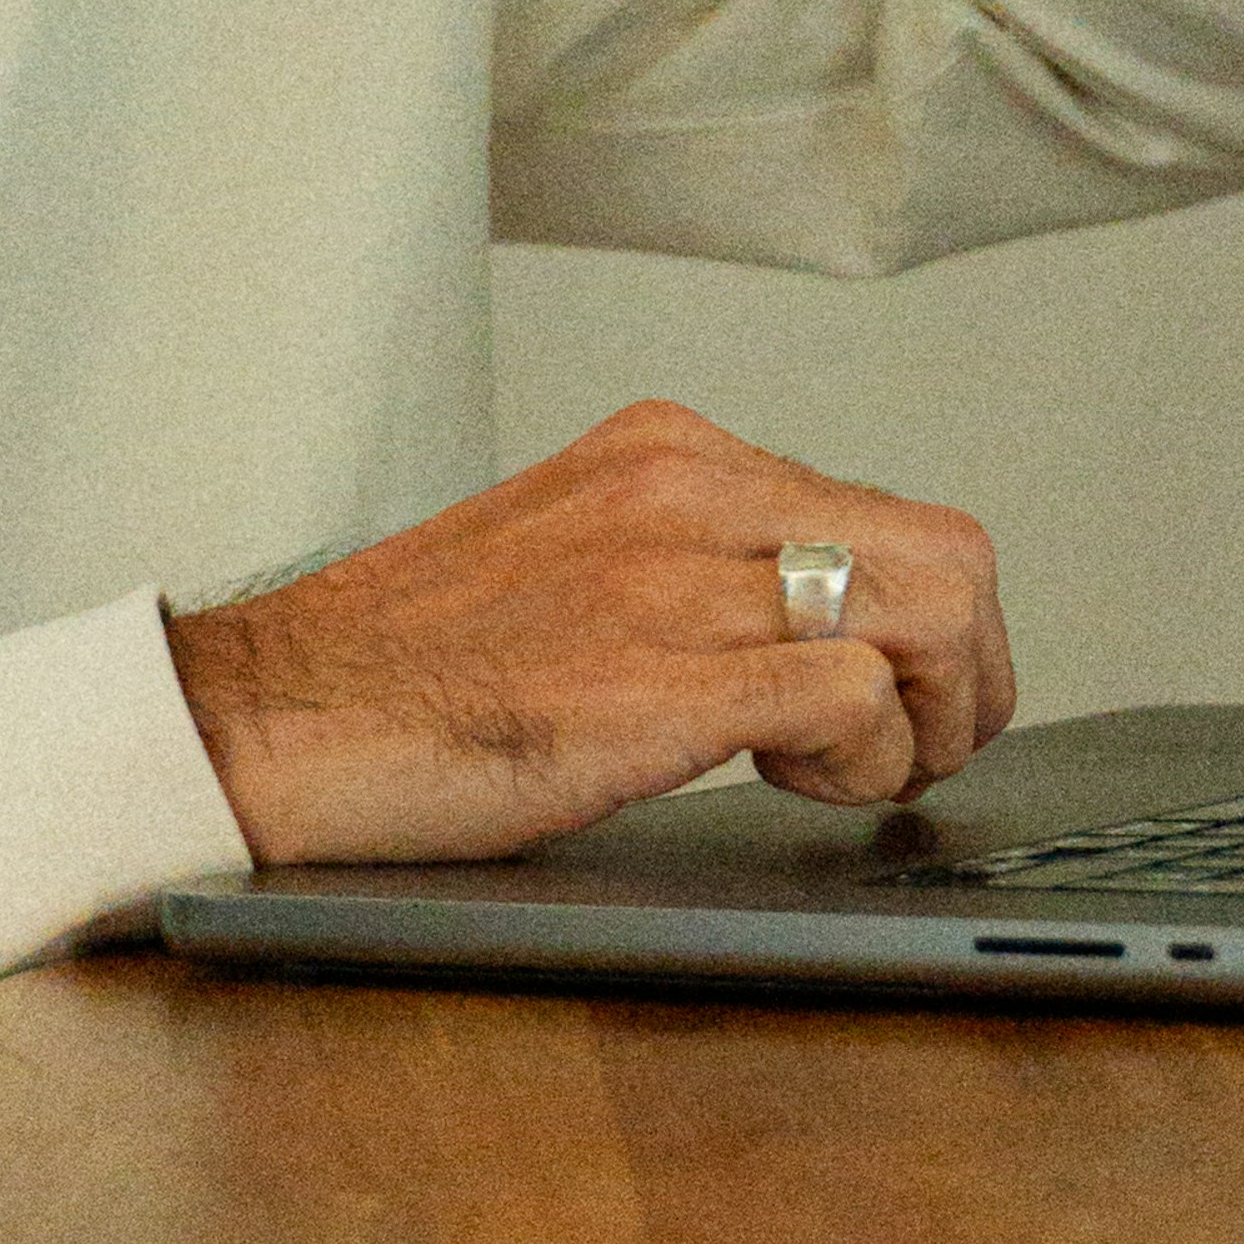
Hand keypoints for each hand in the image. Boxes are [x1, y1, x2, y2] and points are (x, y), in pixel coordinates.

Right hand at [164, 399, 1015, 863]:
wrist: (270, 721)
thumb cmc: (407, 678)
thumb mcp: (573, 566)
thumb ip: (687, 571)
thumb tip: (813, 636)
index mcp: (666, 451)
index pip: (887, 512)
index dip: (929, 630)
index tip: (902, 705)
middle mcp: (686, 483)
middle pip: (946, 549)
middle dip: (972, 675)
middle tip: (923, 757)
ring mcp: (674, 572)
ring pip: (930, 606)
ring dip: (934, 720)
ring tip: (862, 780)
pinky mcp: (658, 674)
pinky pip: (854, 690)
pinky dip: (866, 761)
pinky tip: (795, 792)